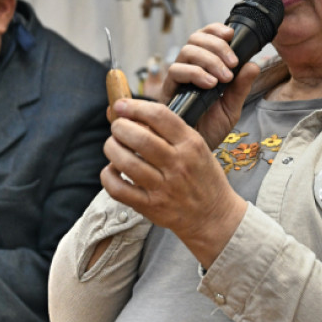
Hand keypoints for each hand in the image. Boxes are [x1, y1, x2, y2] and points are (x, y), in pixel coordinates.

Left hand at [103, 98, 247, 267]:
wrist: (213, 216)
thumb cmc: (203, 177)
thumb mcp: (197, 147)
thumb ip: (170, 132)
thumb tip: (134, 115)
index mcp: (191, 144)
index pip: (159, 116)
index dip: (135, 107)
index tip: (121, 105)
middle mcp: (178, 164)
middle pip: (139, 138)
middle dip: (119, 127)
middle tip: (117, 127)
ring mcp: (164, 187)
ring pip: (126, 162)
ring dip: (112, 148)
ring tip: (113, 146)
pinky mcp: (151, 206)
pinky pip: (119, 189)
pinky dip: (108, 176)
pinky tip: (112, 170)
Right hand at [159, 23, 260, 148]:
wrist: (194, 151)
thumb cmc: (209, 128)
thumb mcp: (231, 107)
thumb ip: (241, 86)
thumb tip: (253, 65)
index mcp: (204, 67)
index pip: (205, 37)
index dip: (215, 30)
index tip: (231, 34)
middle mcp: (188, 68)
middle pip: (195, 39)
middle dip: (217, 46)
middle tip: (232, 63)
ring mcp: (177, 79)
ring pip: (186, 51)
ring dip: (209, 59)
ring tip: (223, 77)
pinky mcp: (168, 90)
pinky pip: (176, 71)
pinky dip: (195, 73)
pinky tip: (210, 84)